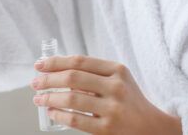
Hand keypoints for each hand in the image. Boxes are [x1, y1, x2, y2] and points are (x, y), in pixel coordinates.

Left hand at [30, 55, 182, 134]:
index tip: (40, 65)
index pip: (80, 61)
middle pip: (73, 78)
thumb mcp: (118, 80)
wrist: (152, 128)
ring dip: (49, 98)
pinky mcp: (107, 129)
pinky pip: (76, 120)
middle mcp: (116, 86)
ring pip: (71, 99)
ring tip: (39, 99)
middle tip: (35, 83)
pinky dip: (59, 115)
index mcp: (117, 70)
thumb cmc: (129, 100)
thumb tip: (57, 72)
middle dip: (48, 79)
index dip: (56, 62)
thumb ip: (94, 74)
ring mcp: (112, 108)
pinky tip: (51, 112)